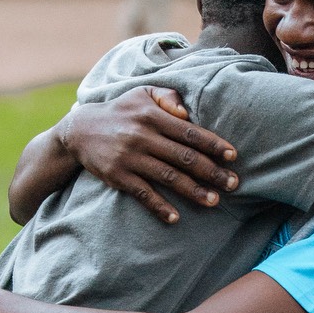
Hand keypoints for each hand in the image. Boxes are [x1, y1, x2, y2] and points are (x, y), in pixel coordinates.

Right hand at [59, 86, 238, 225]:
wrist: (79, 130)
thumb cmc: (121, 111)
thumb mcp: (142, 94)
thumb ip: (168, 97)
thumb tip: (187, 113)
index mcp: (153, 116)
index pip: (190, 132)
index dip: (213, 145)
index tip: (233, 156)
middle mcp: (143, 136)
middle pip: (184, 157)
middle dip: (212, 171)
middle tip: (234, 183)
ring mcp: (130, 158)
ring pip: (168, 177)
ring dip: (193, 191)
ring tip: (214, 201)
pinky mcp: (118, 176)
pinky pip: (143, 193)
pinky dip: (159, 207)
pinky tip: (175, 218)